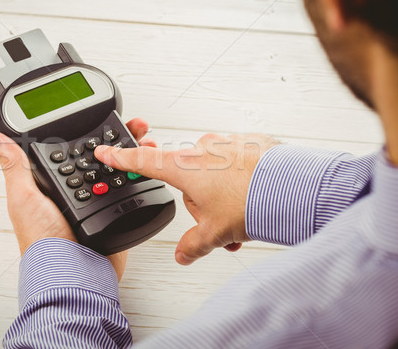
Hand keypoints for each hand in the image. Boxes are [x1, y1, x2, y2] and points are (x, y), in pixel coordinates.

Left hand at [0, 118, 153, 280]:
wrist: (72, 273)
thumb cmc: (43, 242)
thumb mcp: (24, 197)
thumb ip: (15, 166)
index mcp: (54, 184)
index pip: (74, 148)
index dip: (88, 131)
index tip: (101, 117)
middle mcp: (77, 191)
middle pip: (102, 156)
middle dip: (119, 140)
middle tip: (133, 127)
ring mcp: (99, 202)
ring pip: (121, 170)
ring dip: (135, 155)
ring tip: (145, 142)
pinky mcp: (115, 214)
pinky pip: (132, 192)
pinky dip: (143, 178)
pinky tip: (149, 167)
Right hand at [95, 133, 278, 264]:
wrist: (292, 188)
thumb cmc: (252, 202)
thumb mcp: (215, 233)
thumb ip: (193, 245)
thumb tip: (183, 255)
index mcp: (184, 167)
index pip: (142, 161)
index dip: (120, 159)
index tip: (105, 151)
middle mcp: (202, 150)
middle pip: (189, 182)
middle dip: (204, 205)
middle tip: (222, 224)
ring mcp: (226, 144)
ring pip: (215, 175)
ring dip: (225, 199)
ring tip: (244, 218)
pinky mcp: (248, 142)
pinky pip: (236, 164)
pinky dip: (242, 182)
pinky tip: (256, 197)